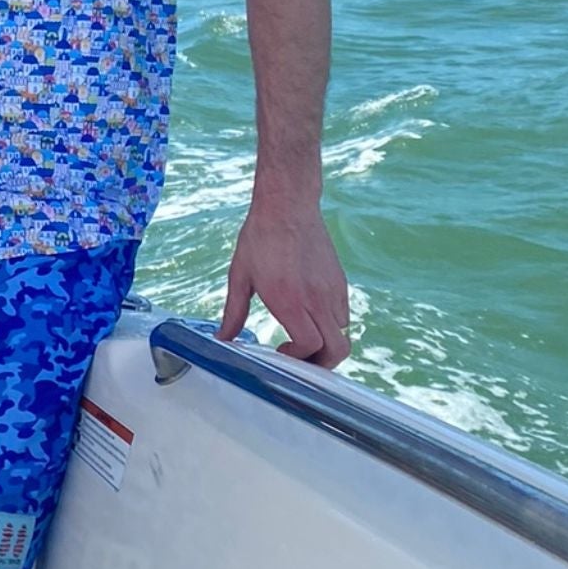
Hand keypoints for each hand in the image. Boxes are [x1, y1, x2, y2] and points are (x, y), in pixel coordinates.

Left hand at [217, 201, 350, 368]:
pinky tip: (310, 314)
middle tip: (300, 359)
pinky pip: (343, 314)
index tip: (282, 353)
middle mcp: (317, 298)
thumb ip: (233, 312)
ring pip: (342, 333)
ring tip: (304, 338)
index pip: (310, 346)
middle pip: (337, 350)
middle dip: (320, 364)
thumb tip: (223, 338)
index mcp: (290, 300)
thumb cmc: (261, 237)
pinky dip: (332, 324)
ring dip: (326, 343)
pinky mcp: (340, 281)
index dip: (298, 358)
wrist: (287, 205)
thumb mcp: (240, 275)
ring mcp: (332, 290)